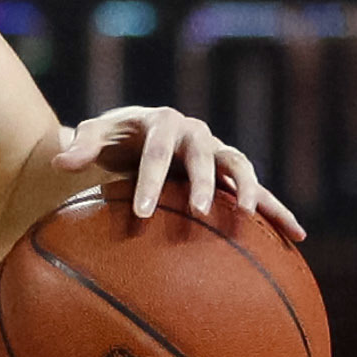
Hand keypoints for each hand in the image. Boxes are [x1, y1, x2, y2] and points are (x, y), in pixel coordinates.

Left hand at [54, 104, 304, 239]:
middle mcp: (196, 134)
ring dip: (248, 190)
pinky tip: (296, 234)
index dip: (151, 181)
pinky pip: (257, 190)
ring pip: (240, 168)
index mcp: (162, 122)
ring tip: (250, 217)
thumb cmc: (112, 136)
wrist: (137, 132)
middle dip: (204, 184)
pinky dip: (277, 209)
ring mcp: (217, 151)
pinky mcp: (230, 172)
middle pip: (205, 157)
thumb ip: (81, 145)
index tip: (143, 213)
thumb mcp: (95, 134)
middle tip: (199, 212)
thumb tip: (60, 160)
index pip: (157, 153)